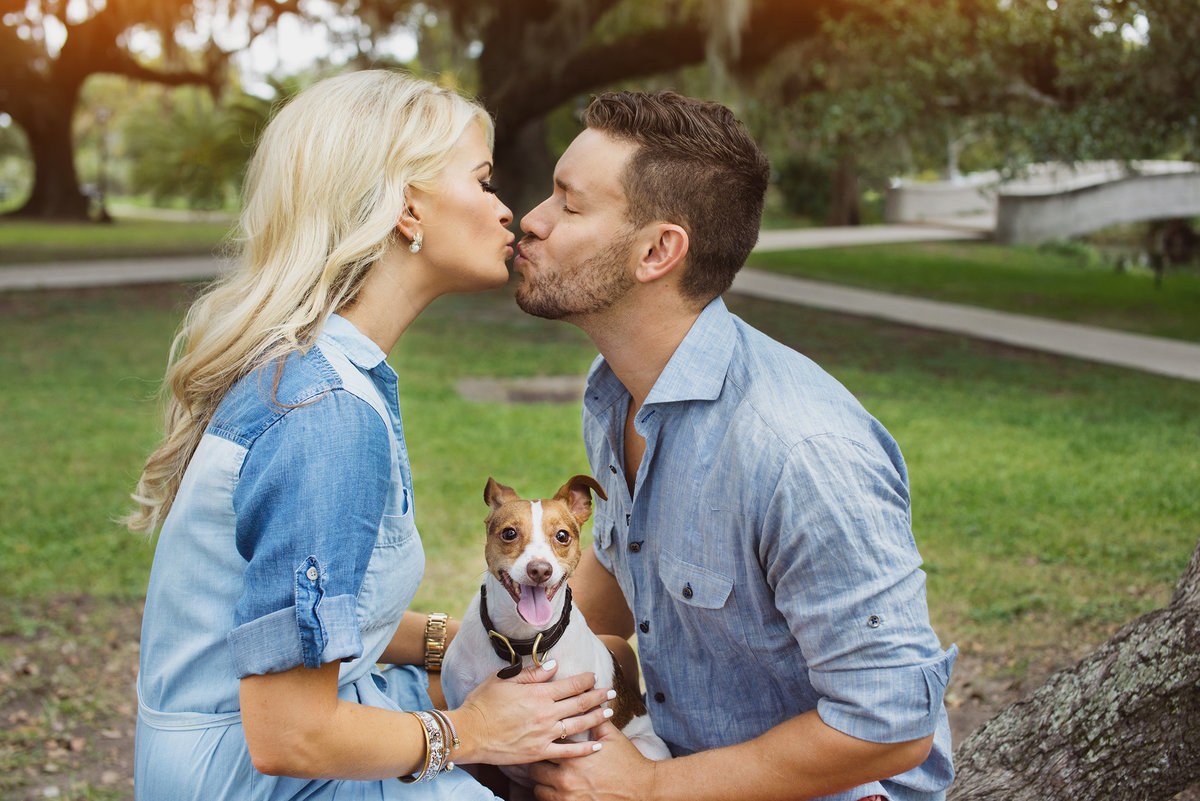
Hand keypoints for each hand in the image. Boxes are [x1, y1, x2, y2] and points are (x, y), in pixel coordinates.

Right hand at [452, 660, 614, 766]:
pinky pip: (567, 751)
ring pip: (578, 725)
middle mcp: (546, 713)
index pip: (570, 684)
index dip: (585, 679)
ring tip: (610, 712)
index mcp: (538, 693)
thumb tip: (554, 665)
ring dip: (596, 718)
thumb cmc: (482, 703)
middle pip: (579, 703)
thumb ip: (532, 673)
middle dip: (598, 696)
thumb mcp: (504, 679)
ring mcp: (544, 734)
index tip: (594, 676)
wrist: (469, 733)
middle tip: (611, 692)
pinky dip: (585, 749)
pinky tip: (597, 745)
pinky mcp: (539, 752)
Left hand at [529, 720, 657, 800]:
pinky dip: (548, 796)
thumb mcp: (612, 737)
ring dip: (542, 783)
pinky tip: (555, 791)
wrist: (642, 789)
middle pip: (536, 768)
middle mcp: (567, 777)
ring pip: (538, 788)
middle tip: (546, 761)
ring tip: (548, 778)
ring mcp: (567, 796)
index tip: (550, 742)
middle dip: (540, 763)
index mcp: (574, 756)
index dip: (548, 743)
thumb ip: (595, 718)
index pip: (547, 745)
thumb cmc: (628, 763)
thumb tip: (589, 698)